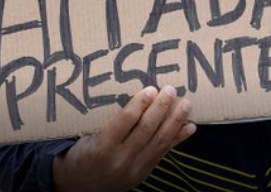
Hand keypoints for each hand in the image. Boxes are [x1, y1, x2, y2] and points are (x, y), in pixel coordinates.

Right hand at [52, 85, 194, 191]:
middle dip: (161, 108)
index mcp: (102, 147)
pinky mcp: (143, 173)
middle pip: (146, 130)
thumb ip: (109, 121)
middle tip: (171, 90)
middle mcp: (119, 160)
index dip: (140, 103)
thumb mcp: (87, 135)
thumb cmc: (82, 153)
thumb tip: (137, 96)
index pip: (125, 121)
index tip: (151, 89)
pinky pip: (162, 153)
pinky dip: (177, 139)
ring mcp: (133, 169)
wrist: (81, 187)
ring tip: (186, 105)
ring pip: (158, 142)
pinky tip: (189, 127)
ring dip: (174, 121)